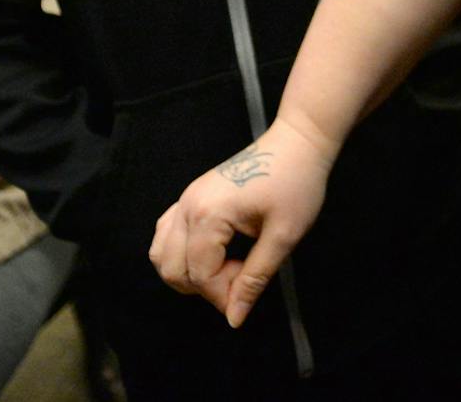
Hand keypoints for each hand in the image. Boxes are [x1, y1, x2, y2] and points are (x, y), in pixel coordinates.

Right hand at [150, 117, 335, 327]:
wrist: (298, 141)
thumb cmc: (297, 184)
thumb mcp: (284, 236)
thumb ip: (255, 279)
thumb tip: (234, 318)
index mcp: (208, 214)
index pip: (200, 275)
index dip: (224, 295)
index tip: (250, 292)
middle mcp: (187, 206)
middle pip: (172, 268)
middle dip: (204, 286)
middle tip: (241, 278)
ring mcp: (185, 198)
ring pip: (162, 253)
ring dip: (188, 272)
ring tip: (227, 268)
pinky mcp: (190, 196)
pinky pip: (167, 233)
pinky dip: (181, 253)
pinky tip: (213, 254)